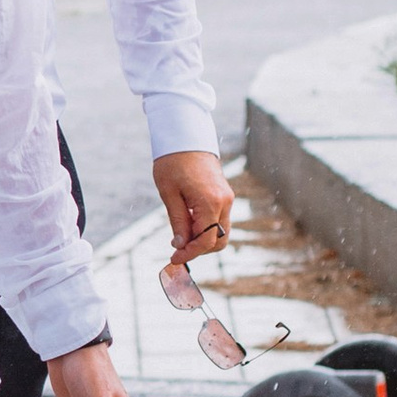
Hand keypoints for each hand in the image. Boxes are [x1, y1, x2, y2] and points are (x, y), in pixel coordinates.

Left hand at [155, 146, 235, 263]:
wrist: (186, 137)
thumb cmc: (173, 162)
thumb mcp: (169, 194)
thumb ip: (178, 221)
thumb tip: (180, 245)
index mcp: (210, 202)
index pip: (205, 240)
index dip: (190, 253)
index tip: (173, 259)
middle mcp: (224, 202)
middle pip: (218, 241)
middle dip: (199, 249)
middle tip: (177, 248)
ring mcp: (227, 199)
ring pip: (221, 232)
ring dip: (203, 239)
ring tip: (180, 235)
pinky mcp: (225, 195)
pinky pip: (219, 220)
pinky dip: (206, 228)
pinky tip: (188, 224)